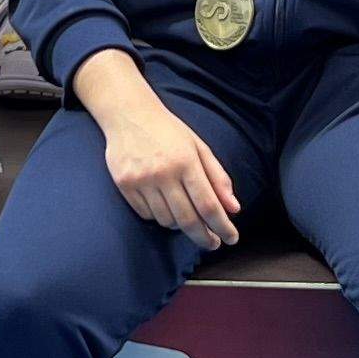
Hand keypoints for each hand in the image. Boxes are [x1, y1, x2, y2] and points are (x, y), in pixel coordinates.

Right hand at [80, 51, 240, 247]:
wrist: (129, 114)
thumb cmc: (169, 131)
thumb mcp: (199, 147)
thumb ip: (218, 177)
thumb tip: (233, 208)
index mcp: (186, 161)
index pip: (208, 205)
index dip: (222, 226)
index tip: (231, 238)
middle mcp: (164, 173)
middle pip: (188, 220)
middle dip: (204, 237)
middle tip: (213, 243)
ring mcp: (142, 180)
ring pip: (166, 220)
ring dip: (180, 225)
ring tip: (186, 215)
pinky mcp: (125, 185)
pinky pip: (147, 215)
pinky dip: (159, 216)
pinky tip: (163, 204)